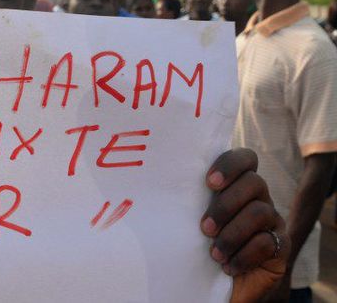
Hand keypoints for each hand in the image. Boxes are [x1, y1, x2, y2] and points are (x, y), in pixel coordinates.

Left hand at [201, 149, 289, 302]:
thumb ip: (188, 200)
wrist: (215, 286)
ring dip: (232, 234)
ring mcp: (272, 221)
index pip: (245, 158)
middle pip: (254, 182)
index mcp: (236, 185)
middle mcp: (258, 198)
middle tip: (205, 229)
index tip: (209, 183)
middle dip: (225, 205)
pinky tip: (228, 267)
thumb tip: (163, 186)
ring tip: (214, 253)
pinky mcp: (280, 246)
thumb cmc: (196, 246)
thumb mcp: (188, 221)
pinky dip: (243, 256)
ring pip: (259, 212)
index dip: (230, 165)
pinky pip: (267, 242)